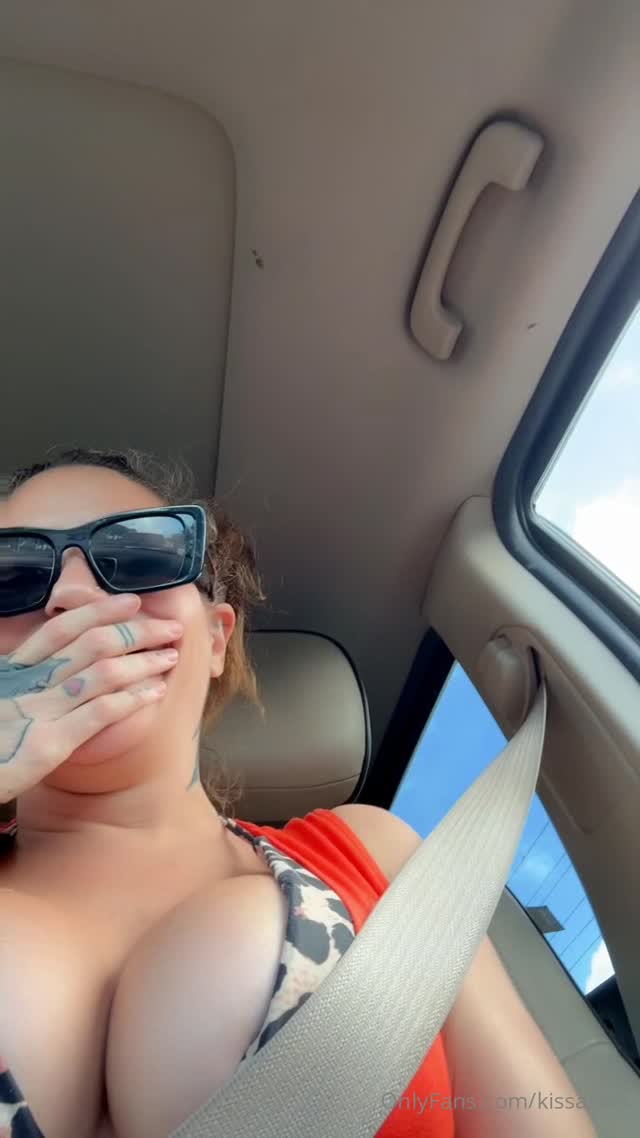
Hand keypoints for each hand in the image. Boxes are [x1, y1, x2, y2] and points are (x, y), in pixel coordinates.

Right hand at [0, 594, 181, 802]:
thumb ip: (20, 682)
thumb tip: (49, 667)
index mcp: (12, 670)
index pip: (60, 628)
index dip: (99, 609)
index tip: (131, 601)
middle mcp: (27, 683)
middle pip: (92, 643)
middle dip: (137, 631)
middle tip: (170, 628)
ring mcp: (39, 711)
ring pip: (104, 672)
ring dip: (144, 661)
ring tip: (170, 657)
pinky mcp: (49, 745)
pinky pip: (100, 713)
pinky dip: (132, 698)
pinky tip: (155, 692)